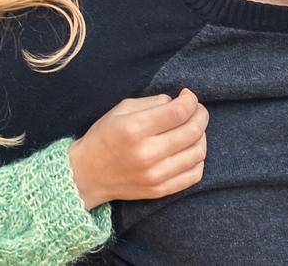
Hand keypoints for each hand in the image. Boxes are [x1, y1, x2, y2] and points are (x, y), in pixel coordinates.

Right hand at [68, 88, 208, 209]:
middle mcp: (146, 154)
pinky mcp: (159, 191)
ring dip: (201, 136)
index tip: (187, 97)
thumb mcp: (121, 110)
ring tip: (192, 130)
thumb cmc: (104, 137)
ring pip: (198, 152)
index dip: (190, 101)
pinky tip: (188, 150)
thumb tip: (179, 102)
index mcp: (134, 130)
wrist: (85, 174)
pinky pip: (194, 175)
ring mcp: (155, 175)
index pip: (179, 112)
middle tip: (196, 110)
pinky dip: (198, 159)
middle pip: (193, 131)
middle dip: (201, 115)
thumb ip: (153, 102)